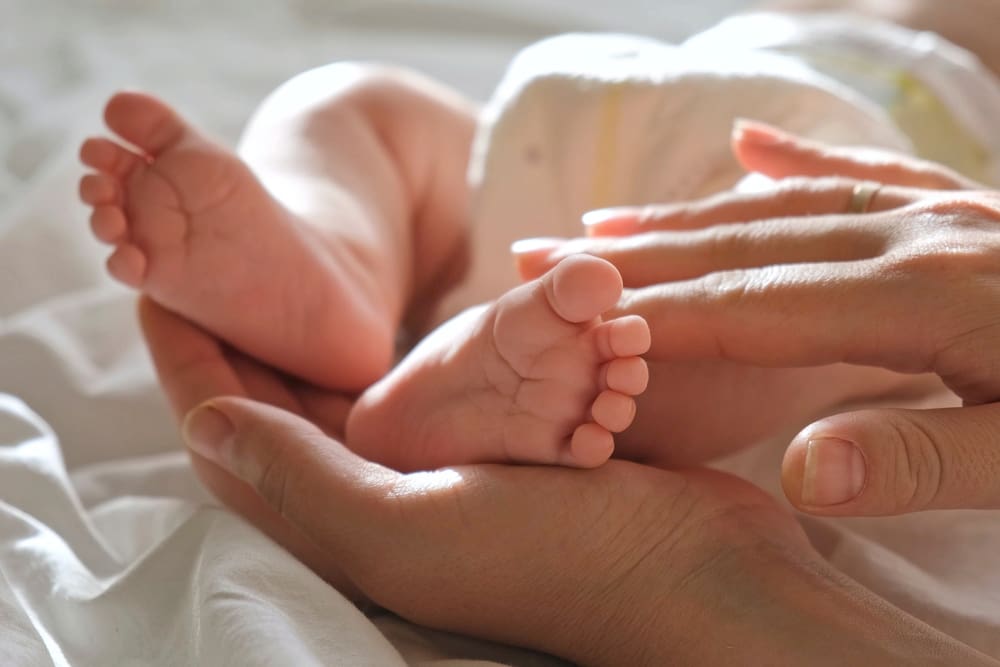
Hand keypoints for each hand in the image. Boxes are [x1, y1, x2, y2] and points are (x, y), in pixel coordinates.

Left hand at [139, 297, 993, 664]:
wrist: (694, 571)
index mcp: (347, 526)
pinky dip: (399, 342)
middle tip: (217, 262)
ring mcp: (440, 474)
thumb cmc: (558, 559)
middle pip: (285, 411)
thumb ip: (306, 478)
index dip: (192, 365)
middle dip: (248, 339)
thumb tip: (207, 422)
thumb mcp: (412, 527)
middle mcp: (382, 502)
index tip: (160, 289)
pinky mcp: (496, 448)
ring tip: (289, 269)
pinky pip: (425, 386)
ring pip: (354, 394)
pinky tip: (395, 304)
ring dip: (322, 338)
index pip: (237, 439)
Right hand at [516, 121, 999, 515]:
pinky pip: (869, 170)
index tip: (574, 321)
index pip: (753, 306)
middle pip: (746, 243)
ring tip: (609, 220)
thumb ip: (925, 462)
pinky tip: (749, 144)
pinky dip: (800, 158)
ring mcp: (945, 213)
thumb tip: (801, 472)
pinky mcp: (969, 210)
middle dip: (637, 256)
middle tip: (543, 257)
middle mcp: (920, 239)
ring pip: (789, 204)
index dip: (657, 314)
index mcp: (926, 302)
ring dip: (689, 212)